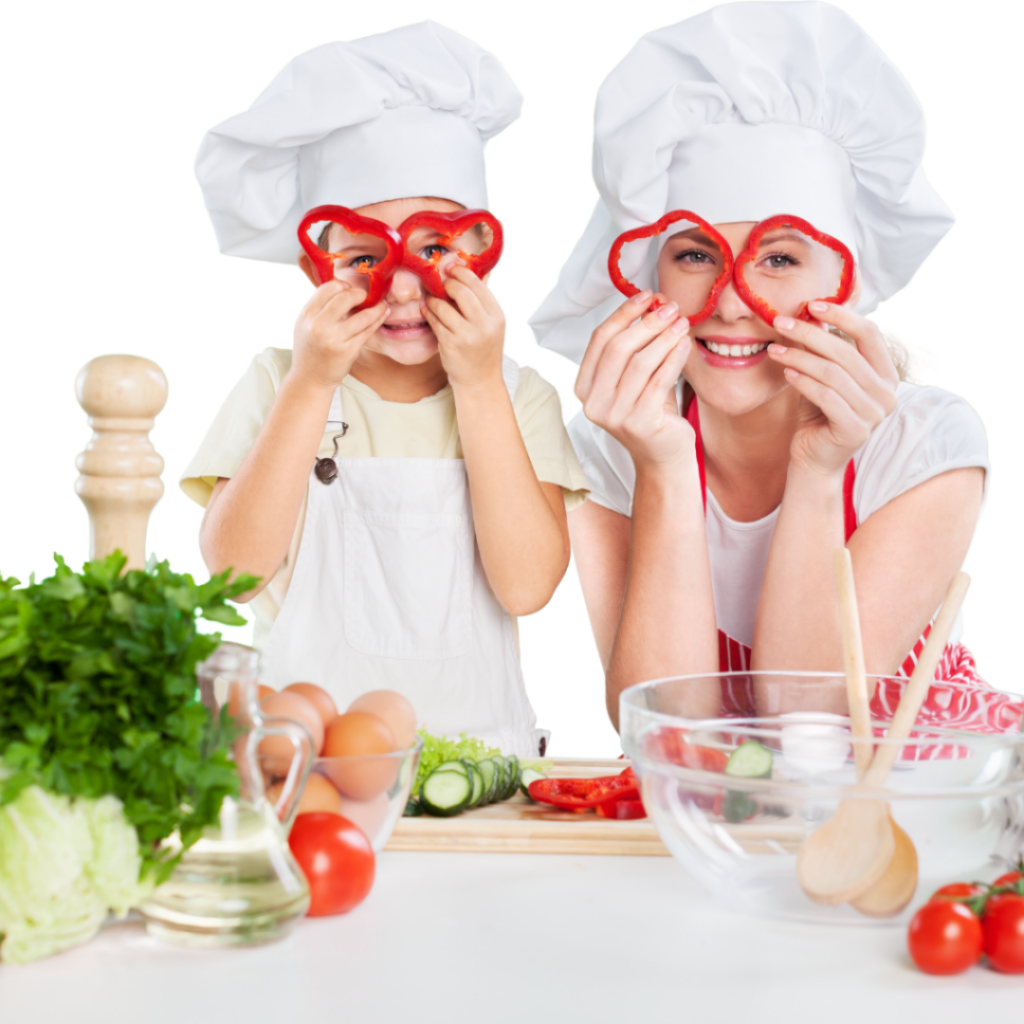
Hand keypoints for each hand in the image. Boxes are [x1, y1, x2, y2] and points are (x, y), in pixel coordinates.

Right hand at [291, 280, 388, 390]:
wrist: (309, 379)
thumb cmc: (310, 350)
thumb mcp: (305, 325)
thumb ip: (319, 308)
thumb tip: (342, 288)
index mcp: (307, 315)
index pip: (328, 288)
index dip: (342, 284)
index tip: (350, 288)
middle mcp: (318, 326)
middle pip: (345, 298)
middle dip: (359, 294)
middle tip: (366, 295)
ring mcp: (334, 339)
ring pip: (362, 316)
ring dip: (376, 308)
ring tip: (382, 305)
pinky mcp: (348, 351)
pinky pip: (367, 331)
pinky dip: (377, 321)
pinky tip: (382, 315)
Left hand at [421, 265, 504, 388]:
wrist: (480, 380)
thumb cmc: (483, 349)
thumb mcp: (492, 324)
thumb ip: (482, 301)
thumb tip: (471, 271)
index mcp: (496, 316)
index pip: (478, 284)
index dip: (462, 272)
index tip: (451, 267)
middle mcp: (484, 325)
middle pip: (462, 291)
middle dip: (447, 283)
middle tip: (441, 283)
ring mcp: (467, 336)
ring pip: (444, 306)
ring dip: (434, 299)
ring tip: (431, 299)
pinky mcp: (450, 344)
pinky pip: (435, 321)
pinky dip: (429, 313)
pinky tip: (428, 311)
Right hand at [575, 290, 693, 469]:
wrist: (662, 455)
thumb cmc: (651, 410)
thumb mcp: (635, 377)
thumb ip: (637, 345)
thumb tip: (653, 302)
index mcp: (585, 387)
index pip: (600, 340)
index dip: (623, 314)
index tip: (646, 296)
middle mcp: (594, 403)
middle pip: (618, 349)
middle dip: (646, 323)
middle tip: (670, 307)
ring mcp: (615, 416)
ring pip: (640, 363)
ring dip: (663, 338)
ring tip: (682, 322)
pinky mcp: (640, 424)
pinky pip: (659, 381)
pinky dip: (674, 359)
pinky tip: (685, 345)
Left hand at [766, 301, 898, 476]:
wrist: (813, 460)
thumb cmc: (818, 415)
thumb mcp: (821, 376)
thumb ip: (822, 349)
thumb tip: (809, 310)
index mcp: (885, 374)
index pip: (870, 333)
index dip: (841, 315)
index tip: (811, 304)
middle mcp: (887, 392)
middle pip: (846, 351)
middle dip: (810, 333)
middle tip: (780, 323)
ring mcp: (874, 413)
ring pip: (833, 373)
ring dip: (800, 357)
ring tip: (774, 350)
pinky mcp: (855, 430)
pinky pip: (827, 397)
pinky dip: (804, 382)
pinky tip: (786, 374)